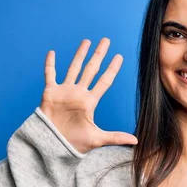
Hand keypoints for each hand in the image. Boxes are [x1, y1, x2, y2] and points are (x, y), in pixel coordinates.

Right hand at [39, 38, 137, 153]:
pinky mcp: (50, 93)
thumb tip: (137, 140)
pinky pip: (50, 75)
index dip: (112, 69)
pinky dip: (50, 64)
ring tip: (87, 41)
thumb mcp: (97, 139)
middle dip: (98, 55)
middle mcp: (79, 93)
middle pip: (91, 69)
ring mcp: (65, 92)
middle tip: (106, 40)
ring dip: (80, 55)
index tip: (119, 57)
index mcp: (90, 102)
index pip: (104, 81)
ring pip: (74, 68)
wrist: (53, 145)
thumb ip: (116, 137)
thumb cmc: (74, 143)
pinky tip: (52, 53)